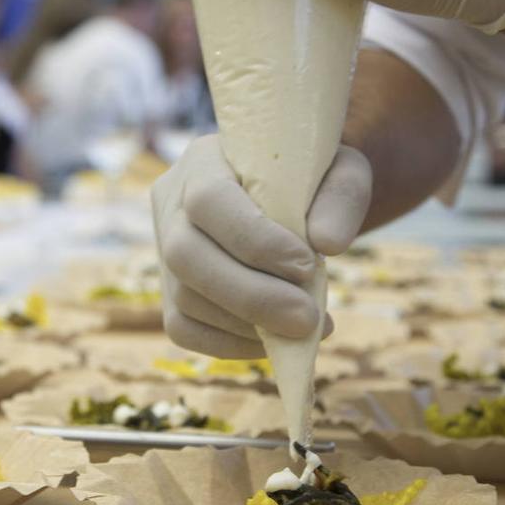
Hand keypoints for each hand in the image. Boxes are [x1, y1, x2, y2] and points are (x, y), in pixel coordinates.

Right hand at [152, 135, 370, 358]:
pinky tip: (274, 341)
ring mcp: (163, 249)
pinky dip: (231, 344)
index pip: (209, 200)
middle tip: (307, 318)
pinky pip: (182, 329)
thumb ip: (341, 199)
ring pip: (184, 298)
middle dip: (250, 295)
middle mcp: (171, 203)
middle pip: (185, 255)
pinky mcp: (169, 290)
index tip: (306, 265)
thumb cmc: (312, 181)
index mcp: (204, 161)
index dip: (254, 239)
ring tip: (306, 325)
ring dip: (247, 323)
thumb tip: (328, 244)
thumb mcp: (339, 171)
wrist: (287, 196)